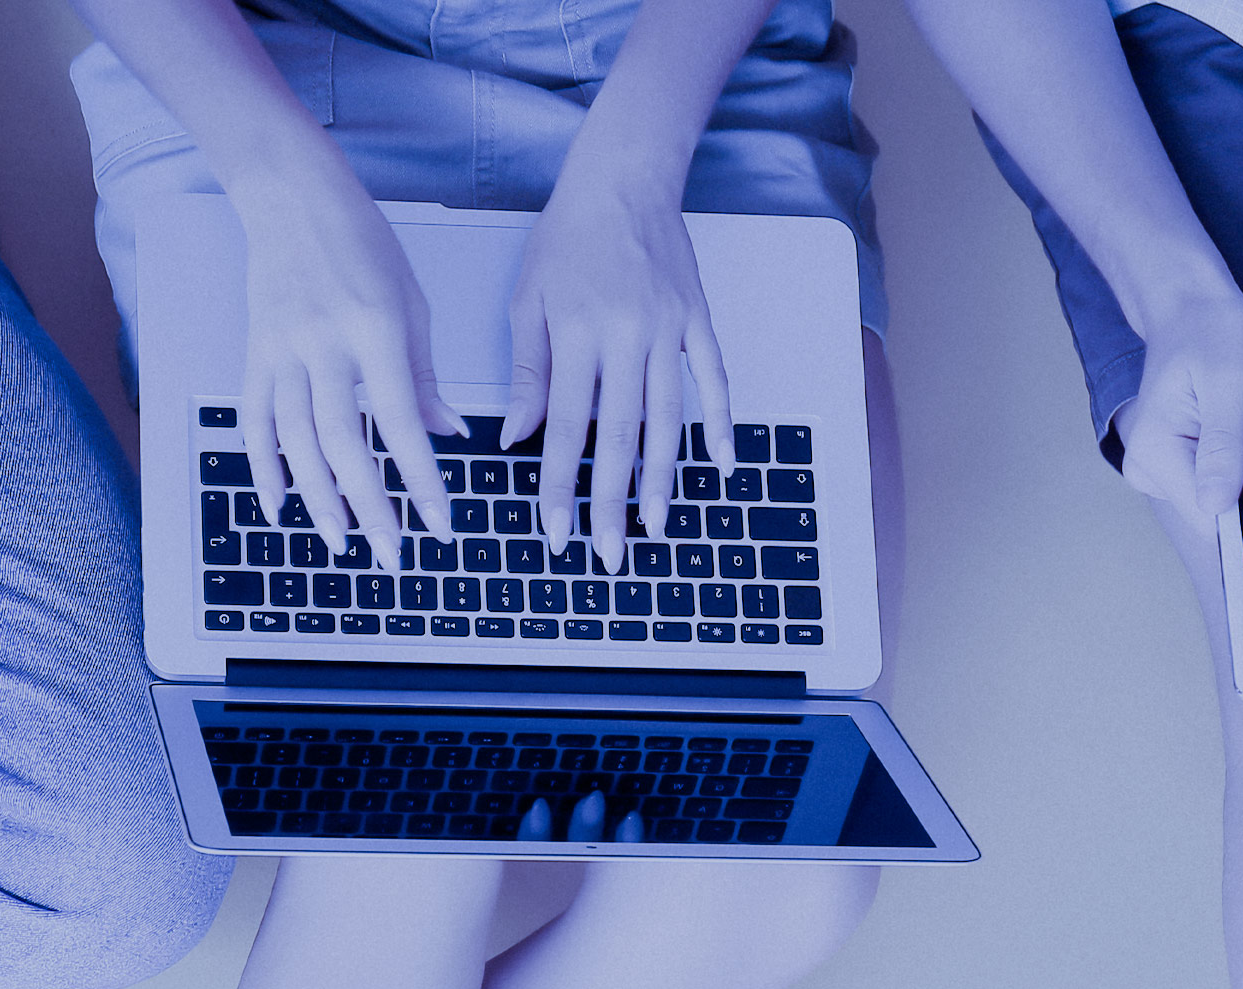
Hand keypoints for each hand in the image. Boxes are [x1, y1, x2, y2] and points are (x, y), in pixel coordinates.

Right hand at [235, 186, 461, 557]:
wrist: (292, 198)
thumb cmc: (363, 243)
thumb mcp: (412, 302)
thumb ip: (424, 374)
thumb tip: (444, 435)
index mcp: (374, 330)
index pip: (401, 423)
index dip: (421, 480)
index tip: (441, 523)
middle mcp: (323, 345)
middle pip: (344, 443)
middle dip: (370, 506)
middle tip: (390, 552)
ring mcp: (281, 351)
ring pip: (296, 442)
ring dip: (318, 499)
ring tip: (340, 542)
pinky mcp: (254, 354)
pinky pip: (255, 422)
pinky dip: (263, 468)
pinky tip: (278, 506)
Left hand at [504, 185, 730, 569]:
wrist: (623, 181)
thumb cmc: (567, 237)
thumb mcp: (528, 300)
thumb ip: (528, 372)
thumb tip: (518, 438)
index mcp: (578, 333)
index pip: (567, 426)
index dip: (560, 485)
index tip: (556, 531)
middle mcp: (628, 335)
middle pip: (620, 435)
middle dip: (611, 501)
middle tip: (608, 553)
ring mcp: (670, 330)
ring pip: (669, 419)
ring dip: (663, 479)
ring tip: (655, 526)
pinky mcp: (698, 320)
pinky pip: (715, 380)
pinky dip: (721, 424)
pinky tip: (723, 465)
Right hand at [1110, 291, 1242, 525]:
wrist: (1193, 310)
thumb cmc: (1214, 336)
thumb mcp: (1231, 385)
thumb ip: (1223, 448)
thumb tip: (1216, 506)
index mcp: (1154, 452)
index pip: (1208, 517)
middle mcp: (1146, 468)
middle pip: (1210, 515)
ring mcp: (1156, 469)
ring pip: (1213, 505)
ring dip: (1241, 478)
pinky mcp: (1171, 466)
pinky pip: (1210, 488)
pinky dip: (1234, 470)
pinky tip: (1239, 439)